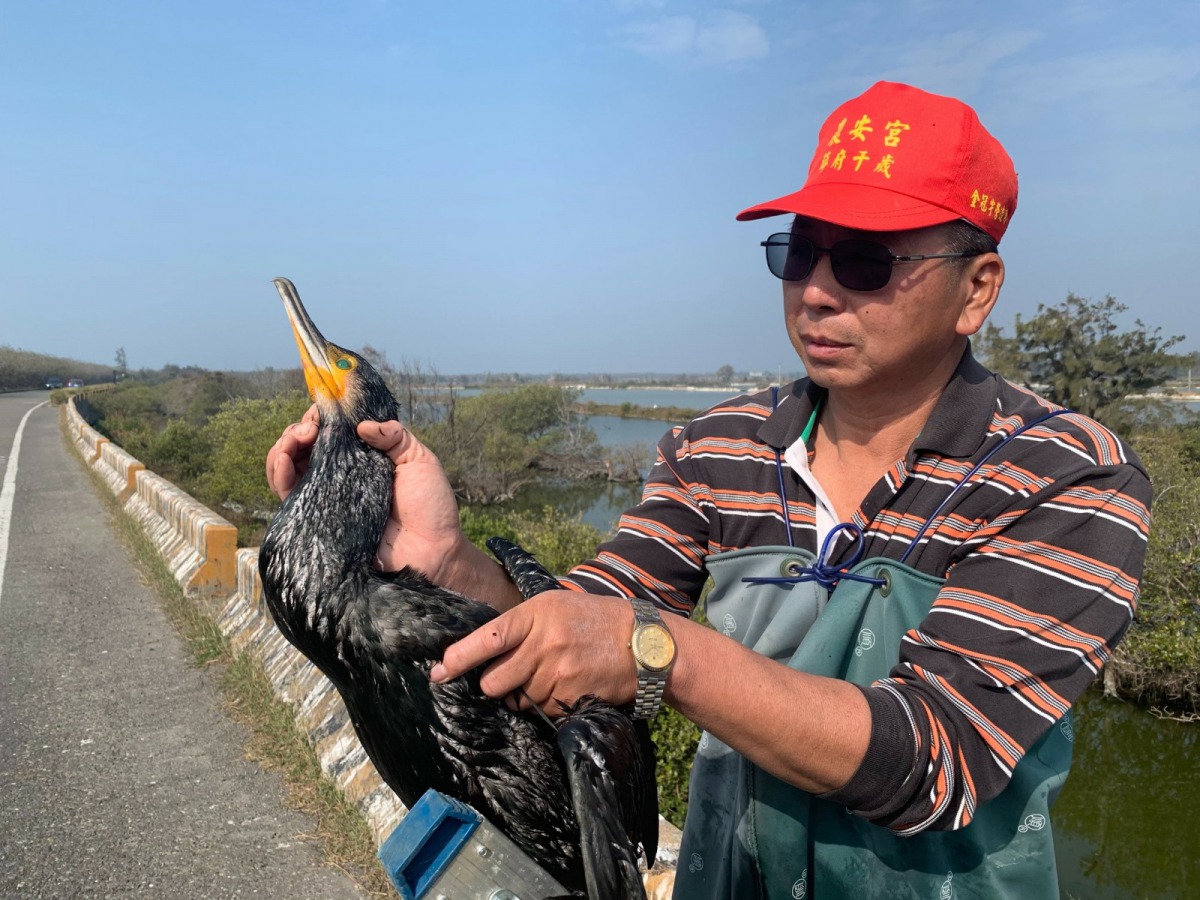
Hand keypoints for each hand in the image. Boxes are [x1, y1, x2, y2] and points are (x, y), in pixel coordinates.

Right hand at [265, 409, 519, 603]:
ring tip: (293, 441)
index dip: (319, 419)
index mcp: (362, 460)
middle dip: (296, 431)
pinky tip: (284, 464)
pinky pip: (289, 499)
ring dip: (281, 449)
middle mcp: (340, 478)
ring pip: (288, 470)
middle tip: (308, 429)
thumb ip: (396, 436)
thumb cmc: (431, 507)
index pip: (329, 433)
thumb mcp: (419, 460)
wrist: (433, 552)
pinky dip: (279, 477)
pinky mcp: (318, 522)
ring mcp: (327, 500)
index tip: (322, 411)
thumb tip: (362, 425)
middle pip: (302, 449)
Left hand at [430, 590, 637, 714]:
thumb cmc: (596, 619)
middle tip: (508, 676)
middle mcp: (543, 644)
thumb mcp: (557, 604)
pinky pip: (540, 710)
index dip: (458, 658)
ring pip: (516, 699)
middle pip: (493, 681)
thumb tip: (485, 648)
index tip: (438, 671)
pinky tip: (565, 686)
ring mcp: (556, 675)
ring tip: (550, 675)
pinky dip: (546, 704)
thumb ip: (522, 623)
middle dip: (494, 684)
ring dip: (523, 694)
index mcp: (536, 614)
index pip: (487, 639)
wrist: (644, 644)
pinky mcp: (568, 699)